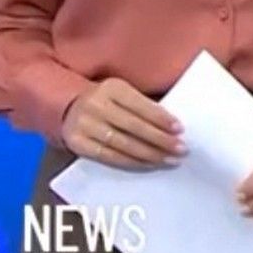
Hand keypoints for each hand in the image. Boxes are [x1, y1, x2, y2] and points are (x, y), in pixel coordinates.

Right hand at [61, 78, 183, 168]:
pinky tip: (149, 164)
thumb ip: (143, 105)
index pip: (140, 105)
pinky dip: (132, 162)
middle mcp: (96, 105)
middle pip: (133, 126)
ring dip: (150, 154)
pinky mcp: (78, 143)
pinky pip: (109, 157)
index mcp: (112, 88)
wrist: (71, 107)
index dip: (161, 119)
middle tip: (181, 149)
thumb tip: (172, 127)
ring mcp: (84, 125)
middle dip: (160, 140)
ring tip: (169, 159)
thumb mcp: (123, 93)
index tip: (180, 129)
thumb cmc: (108, 101)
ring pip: (123, 144)